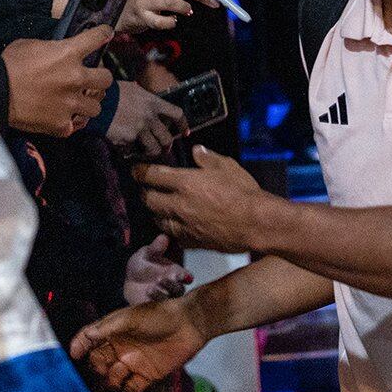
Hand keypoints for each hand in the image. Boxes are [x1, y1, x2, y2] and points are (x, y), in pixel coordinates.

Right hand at [2, 27, 113, 137]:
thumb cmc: (9, 66)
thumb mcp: (30, 45)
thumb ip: (51, 47)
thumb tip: (58, 50)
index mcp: (68, 53)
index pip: (98, 37)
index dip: (104, 34)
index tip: (106, 34)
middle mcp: (75, 78)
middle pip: (107, 79)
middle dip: (101, 78)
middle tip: (93, 79)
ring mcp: (70, 103)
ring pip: (96, 106)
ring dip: (89, 103)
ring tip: (79, 101)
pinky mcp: (61, 124)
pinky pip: (76, 125)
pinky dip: (71, 122)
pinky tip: (66, 117)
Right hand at [71, 294, 208, 391]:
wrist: (189, 324)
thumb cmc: (160, 315)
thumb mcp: (131, 317)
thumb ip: (107, 328)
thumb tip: (84, 336)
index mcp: (114, 331)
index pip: (89, 340)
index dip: (79, 347)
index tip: (74, 355)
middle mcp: (120, 348)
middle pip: (98, 363)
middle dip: (96, 368)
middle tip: (103, 366)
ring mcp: (133, 362)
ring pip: (112, 379)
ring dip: (112, 379)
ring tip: (122, 370)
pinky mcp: (148, 376)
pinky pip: (131, 389)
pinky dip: (129, 390)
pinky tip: (135, 381)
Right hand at [106, 81, 187, 156]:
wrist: (96, 100)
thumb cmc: (113, 92)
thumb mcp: (133, 89)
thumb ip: (144, 97)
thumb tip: (147, 97)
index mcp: (154, 103)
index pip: (177, 114)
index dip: (183, 125)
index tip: (185, 133)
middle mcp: (150, 117)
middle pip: (167, 138)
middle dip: (167, 146)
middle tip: (164, 149)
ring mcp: (139, 130)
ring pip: (153, 149)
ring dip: (151, 153)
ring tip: (144, 152)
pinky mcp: (127, 140)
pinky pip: (132, 151)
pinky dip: (128, 151)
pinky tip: (124, 147)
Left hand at [123, 235, 192, 305]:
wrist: (130, 282)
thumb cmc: (143, 265)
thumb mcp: (146, 254)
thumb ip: (155, 248)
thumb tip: (163, 237)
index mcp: (175, 273)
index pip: (185, 276)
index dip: (184, 276)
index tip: (183, 275)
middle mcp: (173, 287)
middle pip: (178, 290)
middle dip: (172, 285)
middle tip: (161, 279)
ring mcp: (165, 299)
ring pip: (168, 300)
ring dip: (161, 295)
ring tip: (150, 288)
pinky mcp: (155, 309)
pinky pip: (157, 309)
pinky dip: (153, 303)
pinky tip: (146, 295)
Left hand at [134, 144, 267, 251]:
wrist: (256, 223)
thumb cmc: (243, 191)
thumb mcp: (227, 166)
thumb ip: (207, 158)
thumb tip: (196, 150)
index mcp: (185, 182)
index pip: (152, 175)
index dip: (140, 171)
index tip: (136, 169)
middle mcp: (178, 204)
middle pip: (149, 199)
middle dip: (145, 192)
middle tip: (147, 188)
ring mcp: (183, 225)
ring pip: (157, 219)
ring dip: (155, 211)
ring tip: (160, 206)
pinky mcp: (191, 241)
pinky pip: (172, 234)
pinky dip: (170, 227)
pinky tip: (175, 224)